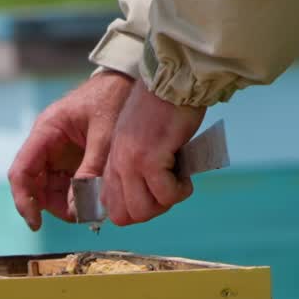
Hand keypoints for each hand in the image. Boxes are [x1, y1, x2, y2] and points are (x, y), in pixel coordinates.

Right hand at [8, 71, 133, 229]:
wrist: (128, 81)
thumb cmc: (113, 96)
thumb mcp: (106, 133)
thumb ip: (93, 166)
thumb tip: (80, 203)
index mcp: (47, 130)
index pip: (22, 171)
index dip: (24, 200)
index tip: (35, 223)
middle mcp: (47, 143)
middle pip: (33, 184)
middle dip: (50, 205)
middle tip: (78, 217)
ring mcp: (58, 152)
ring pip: (49, 188)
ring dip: (65, 203)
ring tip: (90, 210)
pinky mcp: (72, 158)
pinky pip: (66, 184)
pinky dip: (76, 196)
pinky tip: (93, 201)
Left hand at [102, 83, 205, 225]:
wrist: (172, 81)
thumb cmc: (163, 109)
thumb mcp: (139, 142)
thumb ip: (135, 169)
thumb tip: (149, 198)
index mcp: (112, 162)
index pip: (111, 208)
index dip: (135, 212)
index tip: (154, 197)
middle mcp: (117, 164)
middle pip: (125, 217)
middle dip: (152, 211)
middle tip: (169, 190)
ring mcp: (132, 162)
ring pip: (143, 210)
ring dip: (166, 202)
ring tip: (178, 181)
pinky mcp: (151, 157)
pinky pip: (166, 194)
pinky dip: (181, 190)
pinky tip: (186, 175)